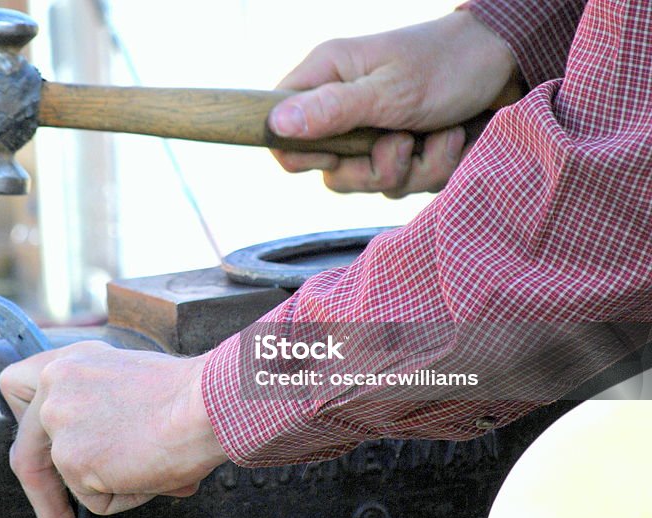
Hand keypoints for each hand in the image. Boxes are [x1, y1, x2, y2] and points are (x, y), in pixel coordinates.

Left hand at [0, 341, 227, 517]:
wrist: (208, 403)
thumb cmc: (189, 394)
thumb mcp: (129, 379)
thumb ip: (95, 402)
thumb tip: (93, 451)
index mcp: (70, 361)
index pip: (16, 387)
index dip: (27, 426)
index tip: (37, 455)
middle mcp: (55, 385)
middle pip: (25, 450)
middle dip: (41, 495)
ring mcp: (58, 420)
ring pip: (68, 480)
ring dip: (107, 486)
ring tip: (149, 463)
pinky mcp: (70, 457)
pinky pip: (93, 500)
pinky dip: (124, 496)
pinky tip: (149, 468)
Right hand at [270, 10, 520, 196]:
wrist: (511, 63)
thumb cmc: (448, 64)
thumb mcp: (389, 90)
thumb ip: (332, 110)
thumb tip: (276, 125)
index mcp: (326, 78)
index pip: (281, 132)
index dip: (302, 154)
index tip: (339, 154)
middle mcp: (344, 106)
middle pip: (331, 172)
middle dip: (374, 169)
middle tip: (401, 143)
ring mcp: (375, 131)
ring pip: (372, 182)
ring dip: (415, 167)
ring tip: (441, 134)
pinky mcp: (405, 149)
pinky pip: (406, 183)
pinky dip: (435, 168)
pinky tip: (453, 139)